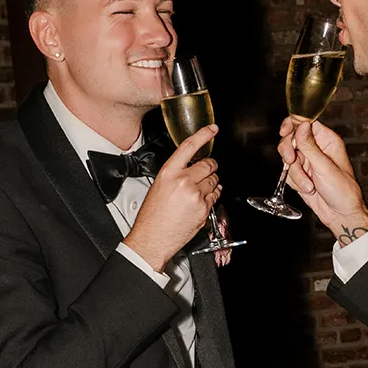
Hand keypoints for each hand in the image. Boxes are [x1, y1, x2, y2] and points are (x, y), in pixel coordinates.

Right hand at [125, 125, 220, 269]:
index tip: (212, 129)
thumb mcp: (158, 187)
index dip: (203, 135)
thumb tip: (187, 169)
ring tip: (201, 189)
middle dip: (210, 165)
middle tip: (208, 168)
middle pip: (208, 164)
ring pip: (214, 180)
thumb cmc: (152, 216)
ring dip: (212, 182)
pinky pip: (215, 196)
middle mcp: (184, 182)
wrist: (153, 239)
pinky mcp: (204, 209)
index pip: (189, 146)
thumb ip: (174, 175)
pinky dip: (213, 196)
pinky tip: (203, 200)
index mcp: (169, 172)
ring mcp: (196, 196)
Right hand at [276, 118, 367, 245]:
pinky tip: (308, 189)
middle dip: (289, 152)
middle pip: (292, 139)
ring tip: (309, 185)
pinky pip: (288, 172)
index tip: (284, 132)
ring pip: (288, 157)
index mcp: (327, 140)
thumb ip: (309, 146)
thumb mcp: (325, 167)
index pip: (306, 122)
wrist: (341, 215)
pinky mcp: (301, 175)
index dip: (293, 124)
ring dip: (295, 174)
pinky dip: (294, 182)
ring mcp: (308, 162)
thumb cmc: (343, 191)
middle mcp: (316, 148)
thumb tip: (301, 124)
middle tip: (291, 161)